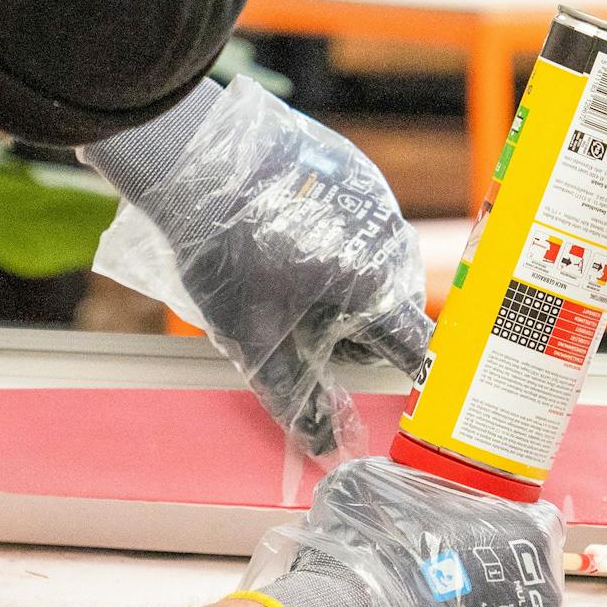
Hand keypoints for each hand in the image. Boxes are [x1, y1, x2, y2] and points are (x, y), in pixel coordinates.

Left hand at [88, 78, 430, 459]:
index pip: (412, 346)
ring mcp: (376, 197)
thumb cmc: (224, 252)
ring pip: (381, 262)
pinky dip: (342, 237)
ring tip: (295, 276)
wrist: (194, 159)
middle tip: (306, 323)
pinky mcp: (357, 169)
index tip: (375, 374)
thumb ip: (295, 395)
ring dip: (353, 281)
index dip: (394, 369)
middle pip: (395, 305)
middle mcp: (389, 239)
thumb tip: (325, 447)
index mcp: (372, 286)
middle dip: (358, 324)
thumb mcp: (255, 337)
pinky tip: (295, 234)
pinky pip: (366, 219)